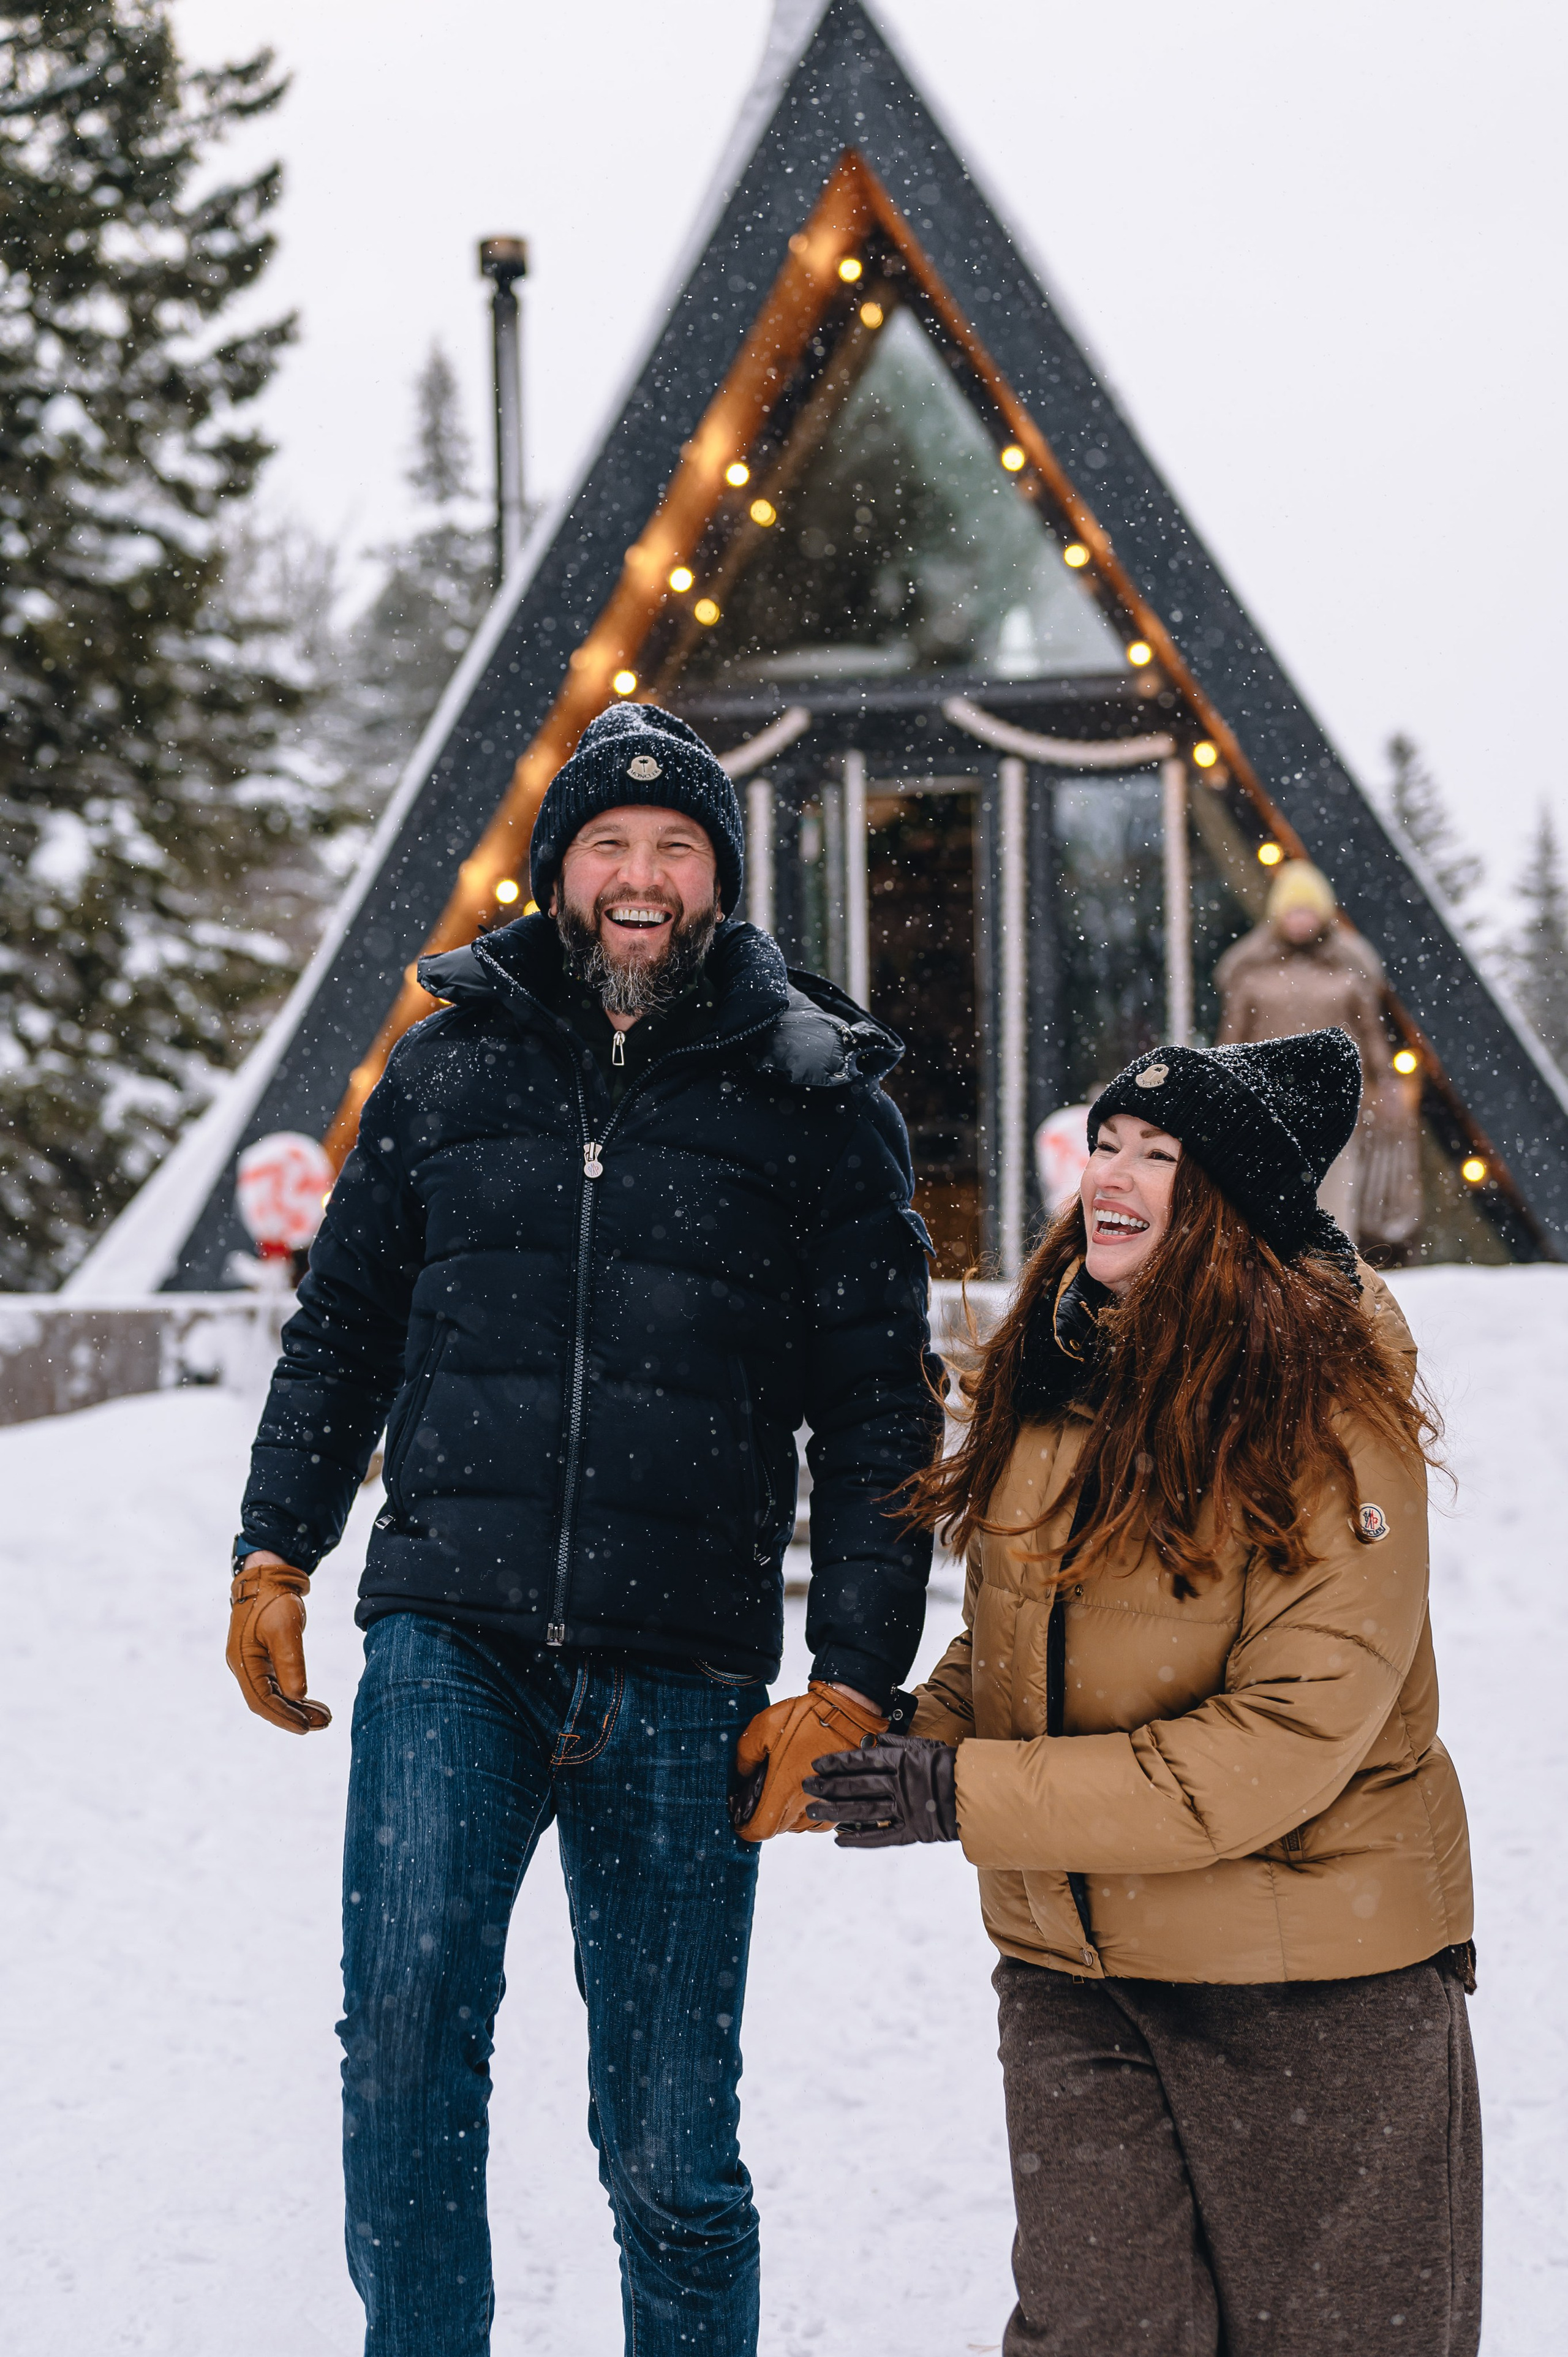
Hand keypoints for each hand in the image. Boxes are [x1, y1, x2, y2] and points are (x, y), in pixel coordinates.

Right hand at [226, 1553, 331, 1734]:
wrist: (268, 1575)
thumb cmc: (273, 1598)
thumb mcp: (285, 1628)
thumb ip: (290, 1661)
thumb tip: (297, 1696)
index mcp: (243, 1661)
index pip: (261, 1699)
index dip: (284, 1716)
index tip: (306, 1727)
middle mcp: (245, 1666)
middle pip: (268, 1702)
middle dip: (294, 1716)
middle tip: (324, 1724)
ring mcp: (254, 1663)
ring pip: (275, 1695)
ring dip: (298, 1708)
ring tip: (325, 1717)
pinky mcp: (265, 1658)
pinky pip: (279, 1684)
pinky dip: (296, 1695)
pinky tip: (313, 1703)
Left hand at [729, 1682, 886, 1839]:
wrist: (848, 1711)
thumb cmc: (808, 1718)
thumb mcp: (763, 1726)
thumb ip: (745, 1754)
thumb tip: (742, 1774)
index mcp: (784, 1790)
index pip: (761, 1830)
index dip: (747, 1828)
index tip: (742, 1819)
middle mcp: (805, 1802)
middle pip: (780, 1829)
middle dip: (767, 1818)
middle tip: (762, 1797)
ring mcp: (826, 1802)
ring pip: (801, 1826)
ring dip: (789, 1816)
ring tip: (784, 1794)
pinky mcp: (841, 1797)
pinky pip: (822, 1819)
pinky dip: (811, 1814)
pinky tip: (806, 1796)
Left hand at [803, 1732, 957, 1847]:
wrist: (976, 1794)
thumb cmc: (950, 1766)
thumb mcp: (926, 1746)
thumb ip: (899, 1744)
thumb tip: (875, 1740)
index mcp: (902, 1762)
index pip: (862, 1760)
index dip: (837, 1762)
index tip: (817, 1764)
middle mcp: (899, 1786)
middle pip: (856, 1786)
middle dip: (828, 1786)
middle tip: (807, 1787)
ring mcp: (904, 1810)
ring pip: (863, 1811)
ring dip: (836, 1812)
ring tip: (812, 1812)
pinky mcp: (912, 1831)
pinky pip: (881, 1838)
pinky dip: (859, 1840)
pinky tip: (839, 1841)